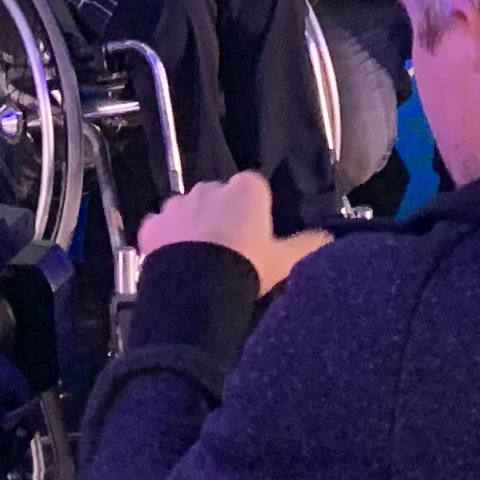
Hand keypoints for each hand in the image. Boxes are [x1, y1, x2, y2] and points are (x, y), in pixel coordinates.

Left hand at [137, 170, 333, 294]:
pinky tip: (177, 263)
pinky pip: (162, 228)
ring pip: (189, 211)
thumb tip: (327, 239)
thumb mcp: (284, 261)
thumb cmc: (245, 269)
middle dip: (224, 217)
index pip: (255, 189)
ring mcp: (177, 204)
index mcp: (246, 189)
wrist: (195, 291)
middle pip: (220, 198)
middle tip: (232, 252)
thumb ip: (308, 245)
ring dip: (195, 227)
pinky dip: (168, 240)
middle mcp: (209, 188)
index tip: (258, 236)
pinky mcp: (152, 225)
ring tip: (204, 261)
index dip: (257, 212)